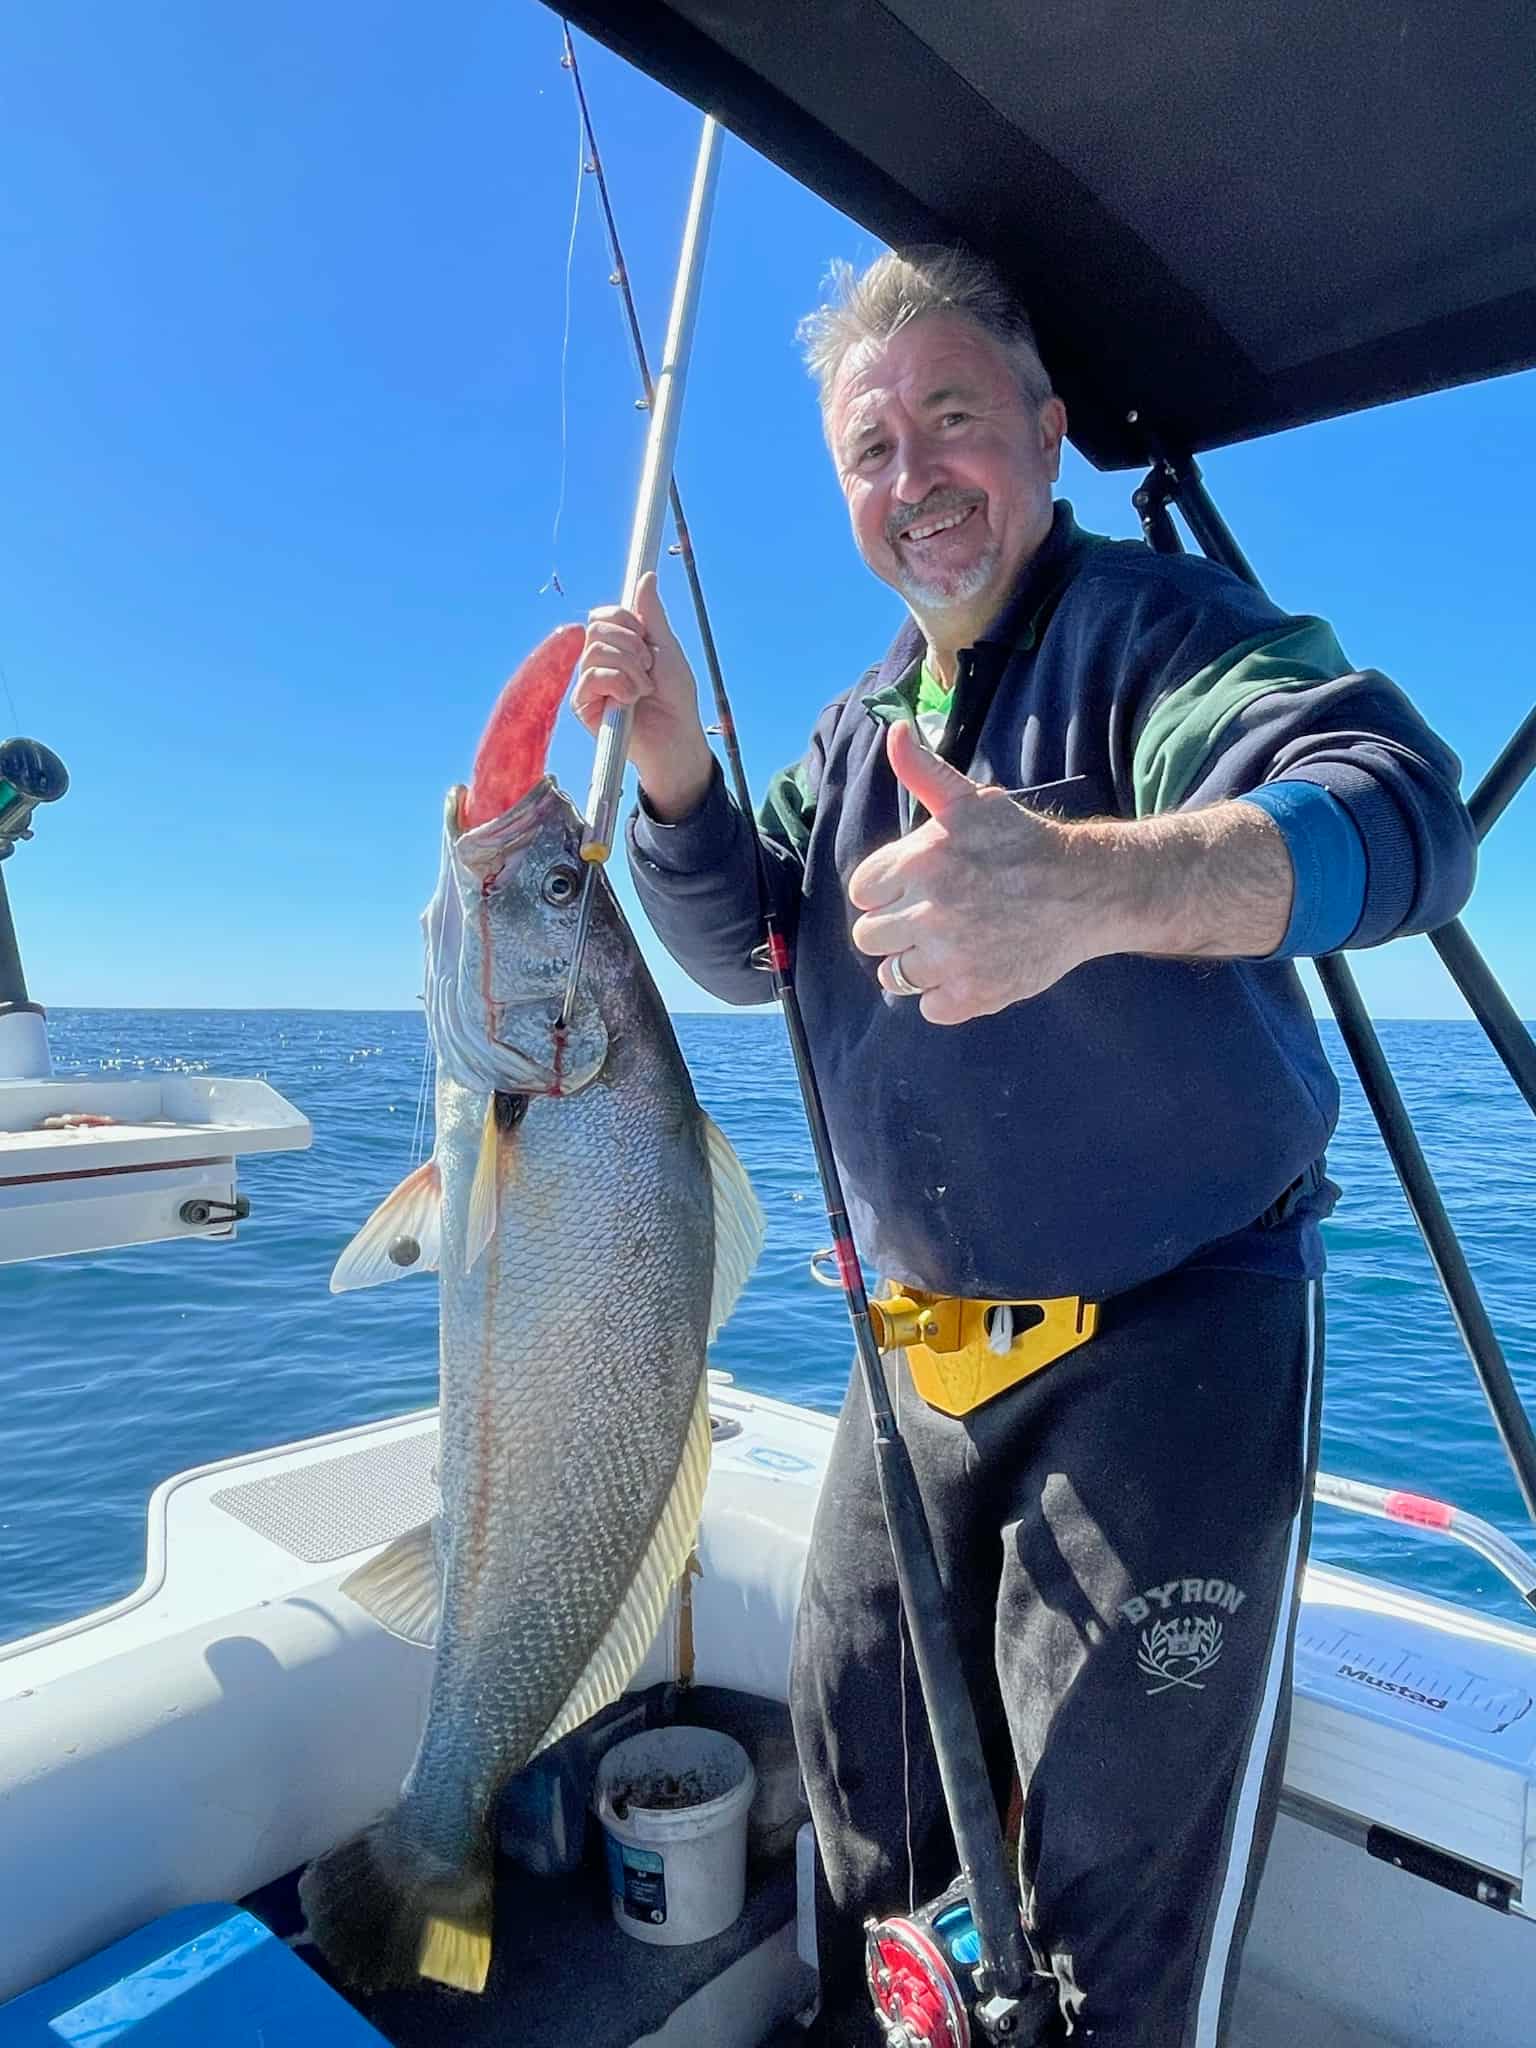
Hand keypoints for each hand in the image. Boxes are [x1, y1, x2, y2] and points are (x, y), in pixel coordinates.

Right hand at [571, 572, 714, 819]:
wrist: (677, 734)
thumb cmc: (675, 696)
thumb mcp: (666, 648)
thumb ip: (652, 615)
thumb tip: (646, 576)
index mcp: (616, 645)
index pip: (603, 614)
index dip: (626, 620)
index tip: (646, 638)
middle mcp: (598, 661)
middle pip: (596, 627)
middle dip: (631, 645)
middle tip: (648, 667)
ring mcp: (589, 683)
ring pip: (595, 651)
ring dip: (630, 667)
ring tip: (644, 688)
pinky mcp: (583, 705)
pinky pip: (592, 677)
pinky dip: (620, 684)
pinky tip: (631, 700)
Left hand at [848, 721, 1106, 1024]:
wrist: (1087, 890)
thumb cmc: (1023, 843)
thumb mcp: (971, 801)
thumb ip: (924, 773)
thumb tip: (894, 732)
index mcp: (920, 861)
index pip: (862, 892)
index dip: (886, 891)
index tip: (919, 887)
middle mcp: (930, 911)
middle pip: (869, 937)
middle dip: (895, 928)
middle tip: (935, 917)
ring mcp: (952, 957)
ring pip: (894, 976)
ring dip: (915, 964)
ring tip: (950, 944)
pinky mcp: (975, 994)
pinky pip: (928, 1007)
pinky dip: (944, 995)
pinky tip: (970, 968)